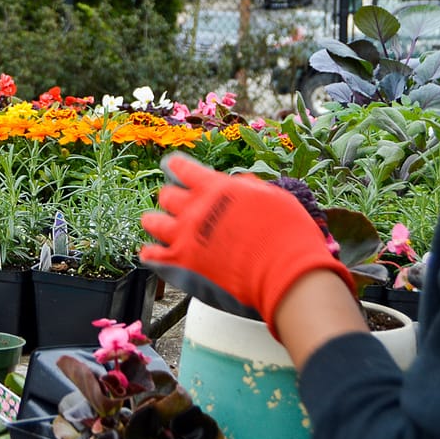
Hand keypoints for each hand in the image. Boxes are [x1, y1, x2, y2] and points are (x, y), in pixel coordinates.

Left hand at [140, 152, 352, 338]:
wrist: (286, 272)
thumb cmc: (287, 234)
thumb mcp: (272, 196)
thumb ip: (248, 187)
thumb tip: (238, 183)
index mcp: (216, 188)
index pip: (183, 168)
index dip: (177, 167)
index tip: (174, 167)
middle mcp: (195, 208)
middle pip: (167, 196)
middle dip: (172, 198)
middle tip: (179, 205)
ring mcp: (186, 236)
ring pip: (153, 222)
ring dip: (156, 222)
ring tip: (159, 225)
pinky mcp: (182, 264)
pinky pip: (152, 255)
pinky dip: (151, 253)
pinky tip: (153, 252)